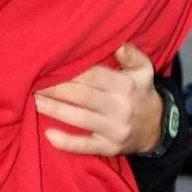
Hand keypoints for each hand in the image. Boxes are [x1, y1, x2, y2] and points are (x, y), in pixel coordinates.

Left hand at [34, 43, 162, 155]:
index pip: (93, 76)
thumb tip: (117, 42)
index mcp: (124, 85)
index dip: (70, 70)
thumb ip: (131, 53)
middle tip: (33, 81)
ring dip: (54, 110)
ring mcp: (113, 130)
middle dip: (56, 88)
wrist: (157, 129)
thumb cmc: (141, 91)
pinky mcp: (109, 148)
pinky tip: (49, 135)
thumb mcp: (144, 69)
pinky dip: (67, 143)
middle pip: (82, 96)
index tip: (50, 64)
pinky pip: (86, 147)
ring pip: (79, 119)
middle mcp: (118, 107)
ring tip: (34, 100)